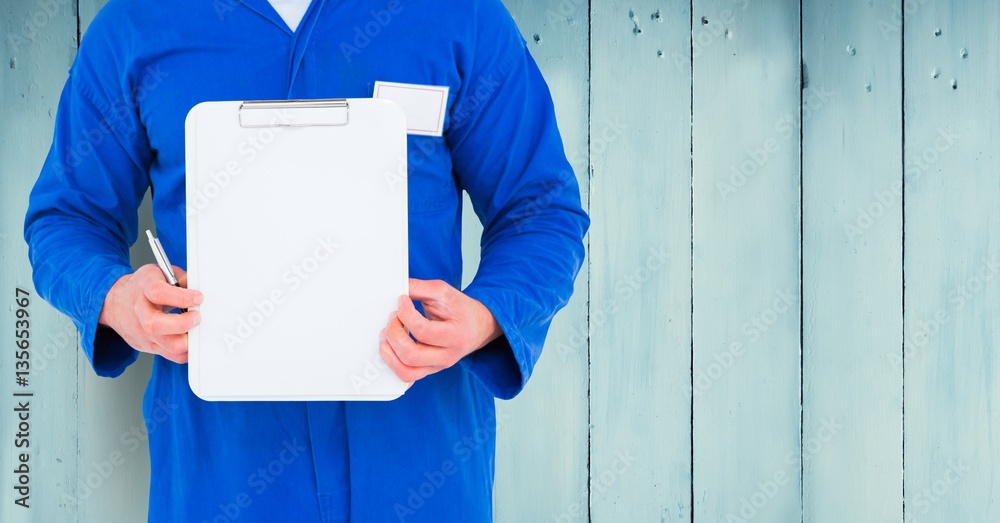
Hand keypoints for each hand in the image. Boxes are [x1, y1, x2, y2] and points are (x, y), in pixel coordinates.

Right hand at [98, 264, 202, 363]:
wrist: (117, 303)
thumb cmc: (141, 287)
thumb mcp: (158, 273)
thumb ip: (179, 278)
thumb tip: (197, 286)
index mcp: (143, 289)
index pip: (158, 293)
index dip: (181, 297)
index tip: (198, 298)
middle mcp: (140, 313)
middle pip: (156, 325)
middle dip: (183, 323)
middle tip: (196, 317)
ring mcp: (142, 332)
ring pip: (166, 345)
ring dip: (188, 340)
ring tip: (195, 329)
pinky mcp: (147, 346)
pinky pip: (170, 355)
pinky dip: (185, 351)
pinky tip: (190, 341)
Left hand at [380, 279, 501, 382]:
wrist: (477, 327)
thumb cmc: (461, 310)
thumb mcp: (444, 292)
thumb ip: (420, 288)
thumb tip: (397, 288)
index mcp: (455, 335)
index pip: (423, 331)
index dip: (405, 314)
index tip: (402, 300)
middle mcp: (447, 356)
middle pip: (411, 354)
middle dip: (393, 333)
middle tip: (392, 318)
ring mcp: (437, 366)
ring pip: (406, 372)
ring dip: (388, 352)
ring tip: (387, 335)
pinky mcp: (429, 370)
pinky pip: (406, 377)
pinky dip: (393, 365)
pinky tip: (391, 350)